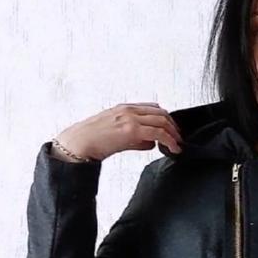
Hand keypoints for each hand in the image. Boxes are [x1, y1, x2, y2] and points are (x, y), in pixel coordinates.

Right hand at [54, 102, 183, 162]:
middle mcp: (129, 110)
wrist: (79, 143)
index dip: (166, 120)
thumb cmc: (93, 141)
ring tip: (177, 146)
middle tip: (178, 139)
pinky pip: (159, 133)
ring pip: (162, 121)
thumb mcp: (117, 134)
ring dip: (174, 134)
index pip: (153, 108)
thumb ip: (135, 137)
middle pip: (161, 113)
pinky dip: (170, 141)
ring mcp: (131, 118)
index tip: (171, 132)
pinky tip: (173, 149)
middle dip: (173, 127)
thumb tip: (152, 143)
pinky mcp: (132, 130)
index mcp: (125, 108)